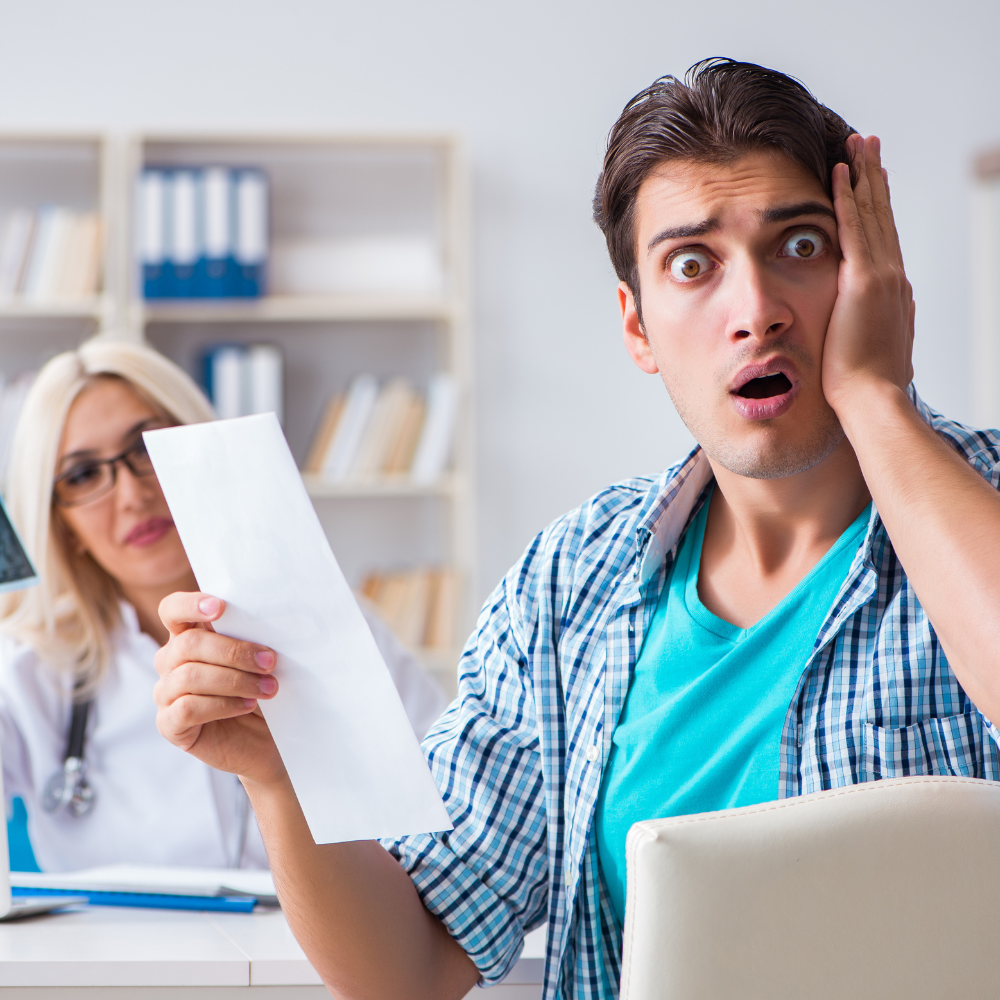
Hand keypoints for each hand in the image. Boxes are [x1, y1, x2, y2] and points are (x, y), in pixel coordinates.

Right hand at [154, 592, 286, 787]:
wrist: (267, 740)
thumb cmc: (261, 691)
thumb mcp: (258, 660)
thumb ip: (251, 637)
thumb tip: (268, 617)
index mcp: (188, 635)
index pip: (172, 610)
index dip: (190, 605)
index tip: (220, 608)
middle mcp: (170, 662)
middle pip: (188, 644)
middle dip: (234, 651)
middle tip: (269, 662)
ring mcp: (166, 693)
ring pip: (190, 676)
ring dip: (235, 680)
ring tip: (268, 688)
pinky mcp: (169, 724)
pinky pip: (188, 708)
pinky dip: (223, 705)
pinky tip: (247, 706)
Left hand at [822, 134, 914, 412]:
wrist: (873, 399)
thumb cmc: (868, 386)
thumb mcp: (880, 347)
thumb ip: (885, 322)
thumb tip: (895, 310)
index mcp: (893, 293)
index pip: (884, 239)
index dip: (879, 207)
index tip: (874, 182)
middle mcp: (893, 276)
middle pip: (882, 216)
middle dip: (874, 178)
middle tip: (869, 145)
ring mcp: (881, 276)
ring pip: (871, 213)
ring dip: (863, 176)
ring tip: (857, 144)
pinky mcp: (863, 281)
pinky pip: (853, 228)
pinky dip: (848, 198)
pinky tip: (840, 173)